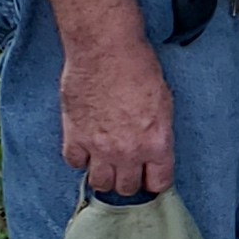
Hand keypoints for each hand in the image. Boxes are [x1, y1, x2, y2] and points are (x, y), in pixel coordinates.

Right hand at [60, 33, 176, 196]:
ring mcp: (99, 148)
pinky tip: (84, 147)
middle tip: (126, 168)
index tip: (150, 177)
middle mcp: (129, 152)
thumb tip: (152, 148)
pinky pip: (74, 163)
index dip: (154, 181)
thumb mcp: (164, 102)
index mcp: (157, 143)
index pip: (158, 183)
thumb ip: (157, 133)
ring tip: (105, 164)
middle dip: (129, 180)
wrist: (105, 50)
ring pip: (100, 183)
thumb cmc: (138, 67)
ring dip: (104, 176)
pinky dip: (79, 158)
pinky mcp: (74, 137)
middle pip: (127, 188)